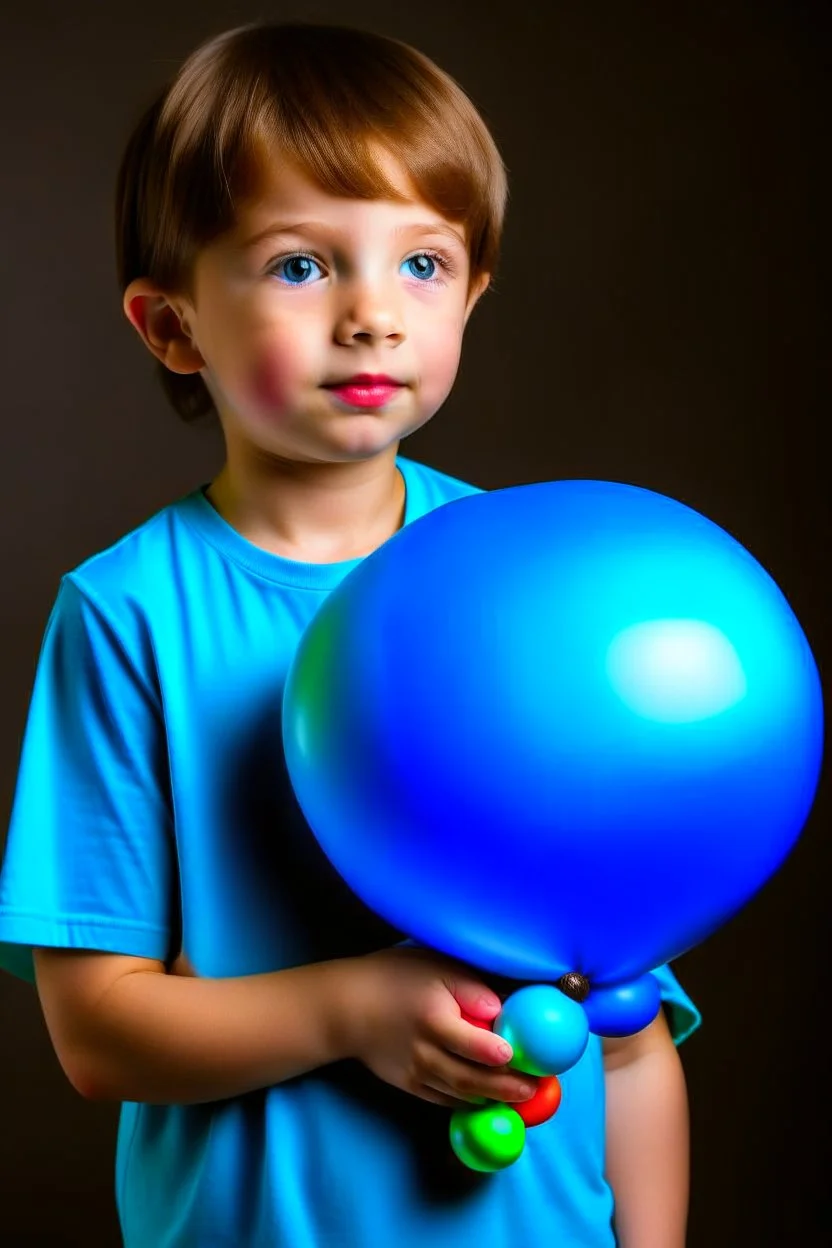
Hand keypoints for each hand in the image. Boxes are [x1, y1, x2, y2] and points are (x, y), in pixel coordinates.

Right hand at [342, 945, 538, 1108]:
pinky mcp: (410, 1085)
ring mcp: (416, 1074)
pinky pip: (445, 1100)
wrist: (346, 1007)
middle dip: (507, 1088)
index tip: (526, 1057)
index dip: (502, 1054)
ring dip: (493, 1099)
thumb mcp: (434, 965)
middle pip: (472, 1080)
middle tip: (536, 1089)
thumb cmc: (395, 977)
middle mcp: (425, 1053)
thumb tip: (502, 1009)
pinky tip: (488, 1098)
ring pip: (461, 1094)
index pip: (475, 1045)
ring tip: (522, 1098)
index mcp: (433, 1020)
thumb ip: (470, 986)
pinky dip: (469, 1102)